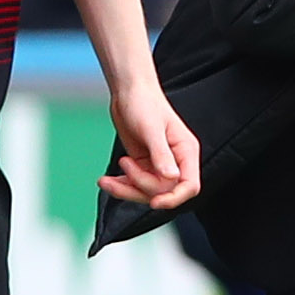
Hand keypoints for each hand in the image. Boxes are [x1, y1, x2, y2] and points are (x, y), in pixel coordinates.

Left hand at [99, 85, 200, 211]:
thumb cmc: (144, 103)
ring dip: (125, 190)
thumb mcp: (152, 129)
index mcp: (185, 152)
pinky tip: (105, 181)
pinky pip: (134, 185)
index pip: (189, 185)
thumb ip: (162, 154)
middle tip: (124, 164)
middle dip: (140, 187)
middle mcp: (175, 161)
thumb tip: (172, 178)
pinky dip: (119, 186)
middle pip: (163, 191)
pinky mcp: (143, 165)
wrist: (128, 92)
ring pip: (146, 192)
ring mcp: (158, 165)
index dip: (174, 198)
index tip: (154, 202)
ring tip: (105, 180)